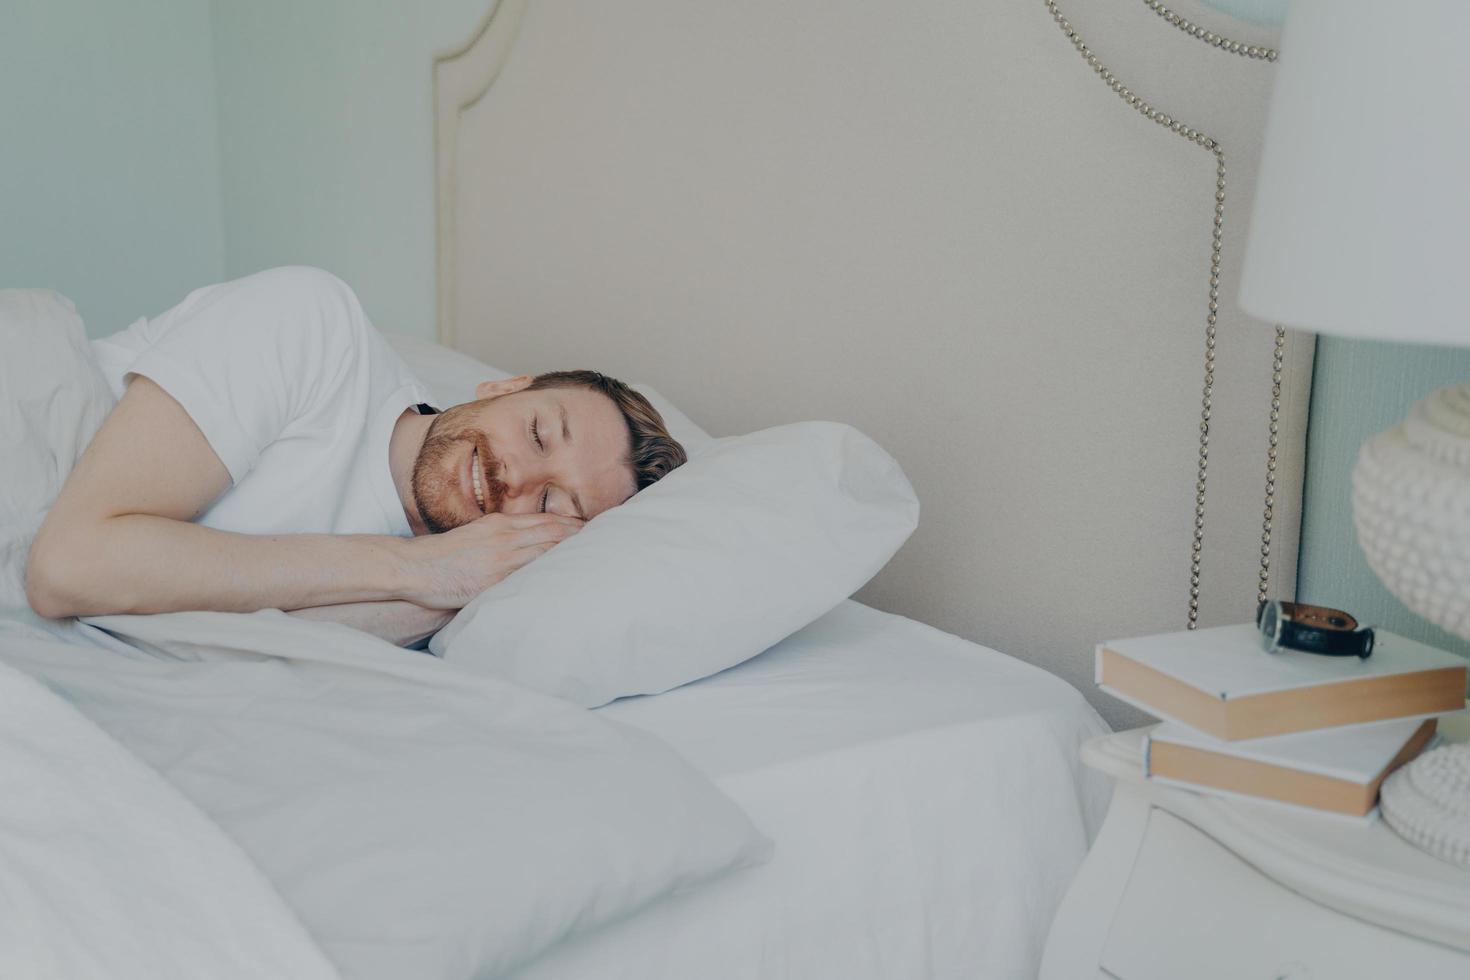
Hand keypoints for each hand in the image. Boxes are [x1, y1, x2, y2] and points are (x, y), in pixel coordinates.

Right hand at [397, 513, 581, 608]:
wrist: (412, 566)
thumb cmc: (439, 557)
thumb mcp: (472, 538)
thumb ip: (498, 540)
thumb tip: (520, 548)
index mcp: (499, 524)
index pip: (544, 521)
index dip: (572, 524)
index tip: (593, 527)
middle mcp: (504, 536)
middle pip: (553, 532)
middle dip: (582, 535)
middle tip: (609, 538)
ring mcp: (501, 557)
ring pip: (547, 549)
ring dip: (574, 551)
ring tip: (599, 555)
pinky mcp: (494, 579)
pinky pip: (530, 575)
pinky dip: (552, 573)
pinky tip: (570, 577)